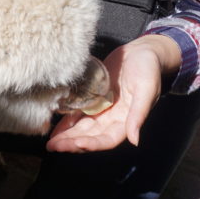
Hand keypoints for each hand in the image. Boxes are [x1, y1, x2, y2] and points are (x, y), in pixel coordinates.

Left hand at [46, 35, 180, 152]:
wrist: (142, 51)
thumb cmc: (148, 68)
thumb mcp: (146, 89)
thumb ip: (139, 114)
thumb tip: (135, 140)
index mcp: (126, 119)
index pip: (108, 139)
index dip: (92, 143)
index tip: (77, 143)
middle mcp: (112, 119)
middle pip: (90, 136)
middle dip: (72, 143)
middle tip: (54, 147)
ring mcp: (101, 109)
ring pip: (81, 128)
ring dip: (67, 136)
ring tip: (51, 143)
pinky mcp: (93, 98)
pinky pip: (77, 113)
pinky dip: (66, 122)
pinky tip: (54, 128)